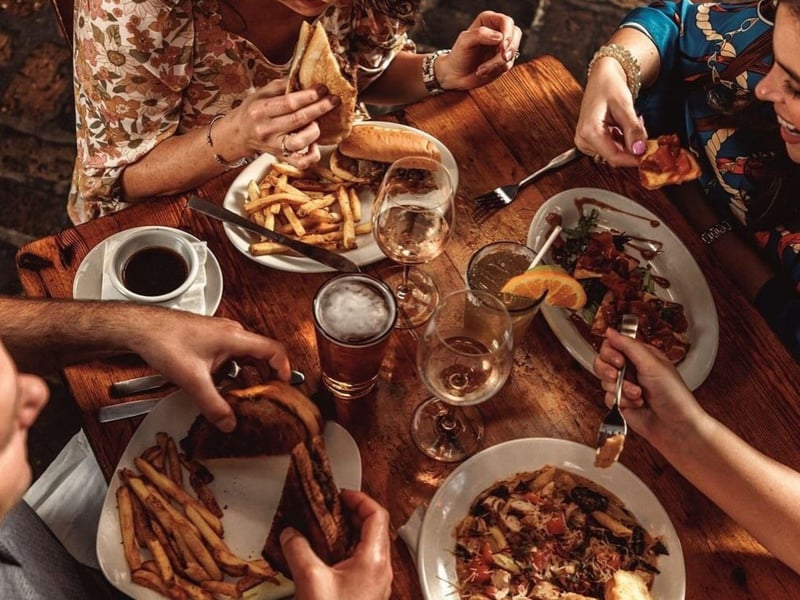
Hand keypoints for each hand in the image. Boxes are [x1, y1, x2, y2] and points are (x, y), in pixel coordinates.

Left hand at [126, 310, 290, 431]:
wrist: (141, 328)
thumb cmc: (165, 341)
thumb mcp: (192, 380)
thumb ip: (213, 405)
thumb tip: (228, 422)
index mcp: (235, 338)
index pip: (273, 349)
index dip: (284, 367)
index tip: (285, 385)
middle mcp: (231, 333)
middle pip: (260, 355)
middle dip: (264, 377)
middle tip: (263, 397)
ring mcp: (220, 335)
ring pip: (244, 357)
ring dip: (245, 376)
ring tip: (241, 396)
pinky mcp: (209, 340)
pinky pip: (230, 357)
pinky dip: (231, 372)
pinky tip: (219, 387)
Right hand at [225, 79, 341, 168]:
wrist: (239, 134)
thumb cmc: (253, 111)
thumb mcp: (261, 93)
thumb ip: (282, 86)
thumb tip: (305, 80)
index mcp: (260, 110)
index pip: (289, 103)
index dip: (308, 96)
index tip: (322, 89)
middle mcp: (266, 130)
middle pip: (298, 120)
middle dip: (319, 108)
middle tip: (333, 100)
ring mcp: (274, 146)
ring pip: (301, 141)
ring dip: (314, 130)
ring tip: (316, 123)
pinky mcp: (281, 157)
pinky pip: (301, 162)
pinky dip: (312, 155)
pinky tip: (314, 145)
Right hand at [281, 490, 391, 599]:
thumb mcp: (310, 578)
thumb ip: (297, 550)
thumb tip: (290, 534)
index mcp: (375, 560)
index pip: (377, 514)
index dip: (359, 499)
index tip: (342, 495)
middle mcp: (381, 570)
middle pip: (376, 527)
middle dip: (353, 513)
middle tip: (334, 507)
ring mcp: (376, 583)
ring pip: (370, 546)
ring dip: (351, 532)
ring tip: (330, 527)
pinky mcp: (366, 593)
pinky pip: (363, 563)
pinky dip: (348, 550)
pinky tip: (328, 555)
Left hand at [438, 11, 521, 89]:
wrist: (456, 76)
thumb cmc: (459, 56)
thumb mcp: (465, 41)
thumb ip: (481, 34)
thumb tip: (500, 37)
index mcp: (488, 21)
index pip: (506, 21)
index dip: (508, 32)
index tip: (502, 45)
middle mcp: (498, 31)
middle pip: (515, 34)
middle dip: (509, 48)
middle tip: (502, 57)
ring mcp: (502, 47)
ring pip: (512, 51)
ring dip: (499, 63)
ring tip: (481, 70)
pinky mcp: (503, 61)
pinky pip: (508, 64)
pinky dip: (497, 70)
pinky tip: (483, 72)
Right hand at [574, 57, 647, 166]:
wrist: (602, 77)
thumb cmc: (609, 86)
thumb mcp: (624, 106)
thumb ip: (633, 130)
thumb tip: (639, 150)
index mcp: (589, 132)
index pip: (613, 156)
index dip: (633, 159)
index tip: (649, 156)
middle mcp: (583, 140)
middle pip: (614, 156)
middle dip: (632, 149)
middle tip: (643, 131)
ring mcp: (585, 142)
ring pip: (614, 154)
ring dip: (628, 144)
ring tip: (631, 123)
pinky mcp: (590, 141)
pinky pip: (610, 149)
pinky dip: (622, 141)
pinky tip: (624, 127)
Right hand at [593, 328, 704, 447]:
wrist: (677, 426)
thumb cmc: (674, 395)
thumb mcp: (651, 364)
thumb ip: (628, 346)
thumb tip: (610, 331)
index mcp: (640, 355)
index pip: (613, 345)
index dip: (610, 352)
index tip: (619, 360)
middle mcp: (632, 369)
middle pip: (603, 361)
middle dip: (609, 370)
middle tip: (619, 374)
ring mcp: (625, 386)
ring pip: (604, 381)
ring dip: (621, 389)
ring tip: (638, 394)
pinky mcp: (621, 403)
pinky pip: (608, 398)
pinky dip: (621, 402)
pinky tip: (636, 404)